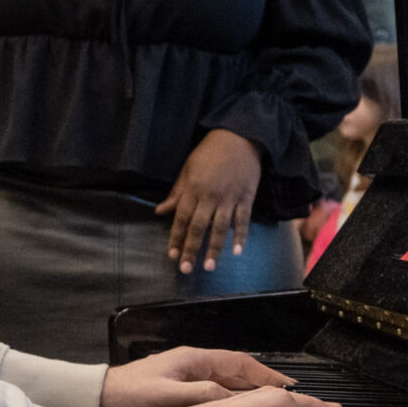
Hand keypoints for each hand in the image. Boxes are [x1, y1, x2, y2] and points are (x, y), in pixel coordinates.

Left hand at [100, 346, 290, 406]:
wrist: (97, 402)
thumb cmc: (125, 394)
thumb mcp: (166, 394)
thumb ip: (202, 396)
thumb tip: (237, 401)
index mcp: (194, 362)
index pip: (244, 366)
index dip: (273, 378)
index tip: (297, 391)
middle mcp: (197, 370)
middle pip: (250, 380)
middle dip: (283, 393)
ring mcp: (193, 385)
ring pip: (240, 393)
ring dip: (268, 404)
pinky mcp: (186, 402)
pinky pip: (225, 405)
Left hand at [154, 129, 263, 273]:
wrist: (239, 137)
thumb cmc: (209, 152)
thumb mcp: (187, 169)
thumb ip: (176, 193)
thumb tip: (160, 211)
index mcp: (193, 189)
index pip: (182, 219)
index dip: (176, 238)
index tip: (172, 255)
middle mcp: (210, 196)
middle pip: (198, 227)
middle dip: (191, 249)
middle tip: (186, 269)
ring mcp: (230, 197)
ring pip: (220, 228)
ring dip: (214, 248)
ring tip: (208, 266)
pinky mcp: (247, 197)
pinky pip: (243, 220)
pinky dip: (241, 236)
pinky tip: (237, 251)